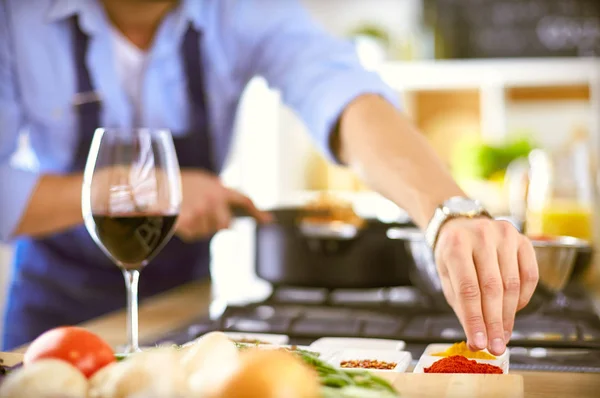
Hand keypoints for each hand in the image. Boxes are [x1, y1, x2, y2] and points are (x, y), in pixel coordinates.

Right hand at [175, 170, 271, 240]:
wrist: (153, 184)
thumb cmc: (176, 183)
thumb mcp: (201, 181)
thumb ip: (217, 192)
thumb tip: (228, 212)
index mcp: (219, 188)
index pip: (243, 200)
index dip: (257, 212)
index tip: (268, 221)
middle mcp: (213, 200)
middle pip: (225, 226)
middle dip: (217, 226)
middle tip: (204, 220)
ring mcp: (201, 212)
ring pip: (207, 232)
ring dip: (198, 228)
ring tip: (185, 213)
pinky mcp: (188, 222)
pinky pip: (192, 235)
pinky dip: (185, 231)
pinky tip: (178, 219)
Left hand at [434, 217, 538, 355]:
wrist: (461, 224)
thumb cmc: (452, 254)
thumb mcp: (446, 276)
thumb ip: (461, 305)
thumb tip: (477, 339)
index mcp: (456, 245)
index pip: (468, 289)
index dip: (475, 319)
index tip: (479, 343)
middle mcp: (482, 236)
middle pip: (492, 288)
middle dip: (494, 322)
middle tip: (495, 347)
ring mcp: (505, 235)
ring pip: (512, 284)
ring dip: (509, 315)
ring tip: (503, 335)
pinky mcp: (523, 240)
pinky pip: (529, 275)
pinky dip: (523, 298)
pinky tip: (514, 310)